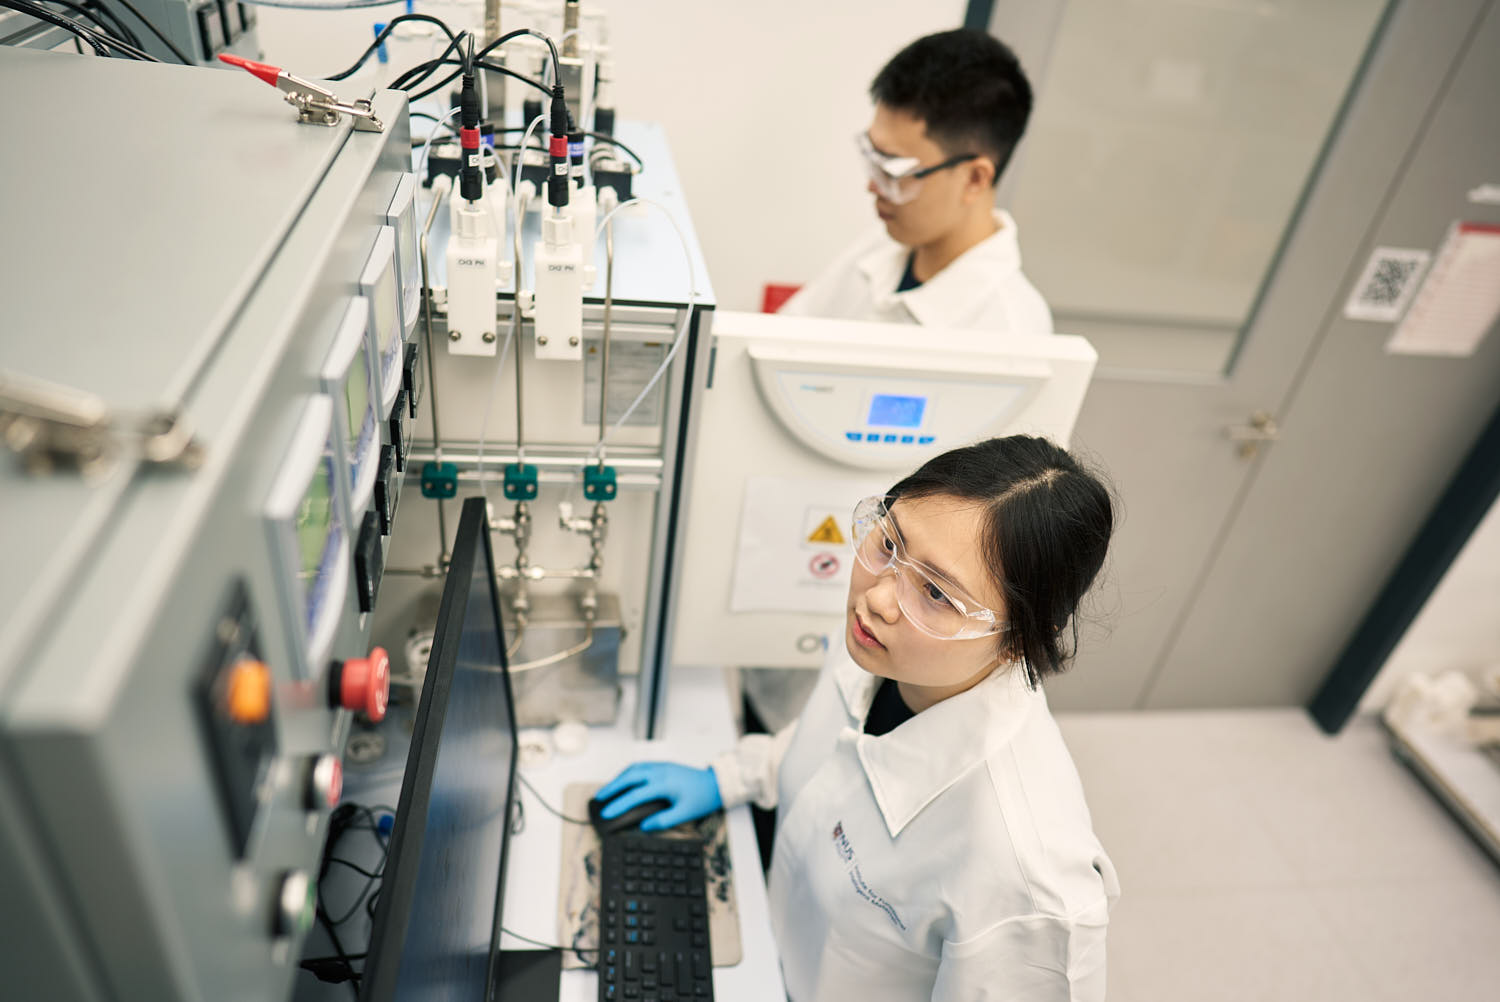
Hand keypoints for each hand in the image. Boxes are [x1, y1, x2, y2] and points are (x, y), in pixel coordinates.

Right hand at [594, 761, 722, 831]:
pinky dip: (628, 773)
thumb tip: (645, 826)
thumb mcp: (685, 813)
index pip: (635, 794)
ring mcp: (661, 766)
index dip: (619, 804)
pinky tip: (624, 781)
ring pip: (633, 769)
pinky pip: (640, 766)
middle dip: (612, 787)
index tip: (607, 813)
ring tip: (607, 790)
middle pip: (629, 776)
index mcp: (664, 783)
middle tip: (599, 798)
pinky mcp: (663, 766)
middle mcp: (660, 771)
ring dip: (619, 778)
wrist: (716, 783)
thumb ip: (664, 820)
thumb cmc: (702, 798)